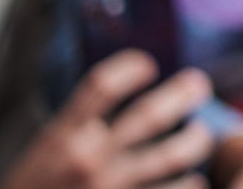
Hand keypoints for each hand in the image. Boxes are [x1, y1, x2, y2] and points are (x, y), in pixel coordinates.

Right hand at [0, 50, 212, 188]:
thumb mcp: (41, 156)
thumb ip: (75, 130)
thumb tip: (116, 100)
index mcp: (61, 138)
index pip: (101, 86)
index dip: (130, 68)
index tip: (147, 65)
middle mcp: (87, 159)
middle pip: (147, 115)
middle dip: (181, 94)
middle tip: (198, 85)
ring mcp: (108, 188)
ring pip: (170, 156)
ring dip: (195, 140)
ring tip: (201, 134)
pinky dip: (188, 184)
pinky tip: (193, 181)